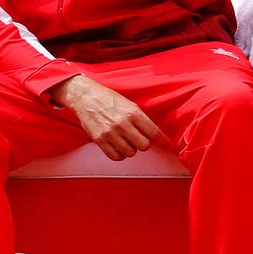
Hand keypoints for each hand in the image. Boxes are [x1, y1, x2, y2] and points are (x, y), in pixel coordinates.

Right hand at [49, 75, 169, 161]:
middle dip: (143, 144)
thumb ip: (140, 119)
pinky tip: (118, 147)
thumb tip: (153, 134)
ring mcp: (110, 133)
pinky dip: (119, 155)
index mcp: (133, 112)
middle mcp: (123, 124)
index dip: (163, 140)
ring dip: (130, 149)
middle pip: (144, 146)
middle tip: (138, 139)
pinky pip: (115, 156)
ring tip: (125, 140)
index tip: (168, 145)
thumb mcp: (129, 104)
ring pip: (130, 153)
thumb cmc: (108, 99)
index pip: (153, 132)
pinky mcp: (99, 140)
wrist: (85, 97)